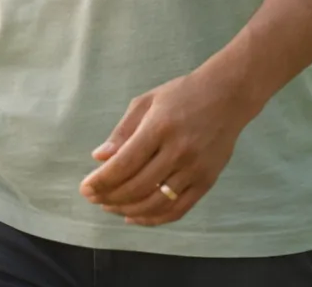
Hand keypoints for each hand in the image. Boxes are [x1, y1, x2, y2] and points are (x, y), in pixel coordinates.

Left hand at [79, 65, 253, 226]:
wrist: (226, 96)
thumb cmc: (181, 94)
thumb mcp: (146, 102)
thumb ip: (122, 131)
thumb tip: (99, 157)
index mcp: (159, 128)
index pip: (125, 163)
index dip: (102, 180)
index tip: (85, 189)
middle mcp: (178, 152)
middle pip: (138, 186)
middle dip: (110, 197)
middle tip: (93, 198)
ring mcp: (195, 170)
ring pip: (156, 202)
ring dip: (128, 210)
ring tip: (110, 208)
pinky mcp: (207, 182)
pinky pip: (178, 209)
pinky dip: (155, 218)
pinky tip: (136, 217)